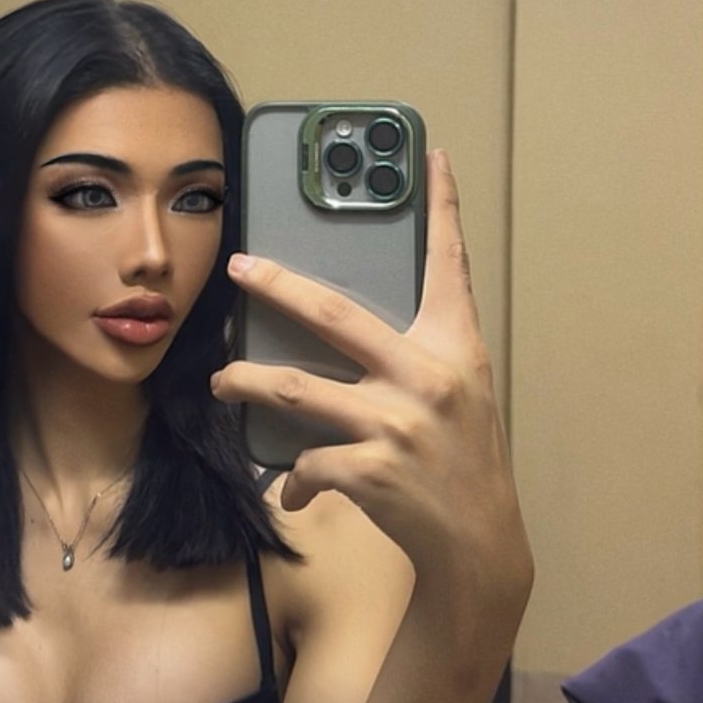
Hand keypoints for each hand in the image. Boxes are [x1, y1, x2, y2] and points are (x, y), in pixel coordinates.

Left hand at [212, 150, 531, 605]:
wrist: (478, 545)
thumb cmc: (461, 462)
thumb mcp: (458, 395)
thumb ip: (416, 356)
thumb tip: (343, 330)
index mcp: (454, 347)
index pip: (450, 265)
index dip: (441, 208)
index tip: (432, 157)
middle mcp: (427, 376)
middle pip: (334, 314)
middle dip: (277, 285)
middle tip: (240, 266)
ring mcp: (397, 424)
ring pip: (297, 389)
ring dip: (249, 382)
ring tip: (223, 379)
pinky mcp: (370, 470)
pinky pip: (306, 462)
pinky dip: (290, 478)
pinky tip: (289, 490)